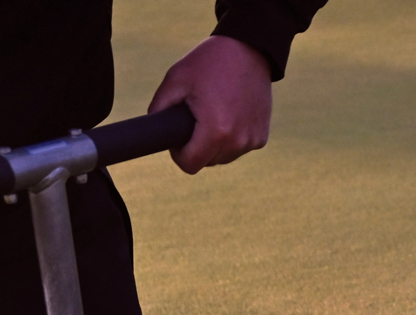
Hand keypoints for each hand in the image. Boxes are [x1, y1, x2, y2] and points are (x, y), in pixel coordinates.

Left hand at [149, 36, 272, 173]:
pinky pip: (239, 148)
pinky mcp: (261, 137)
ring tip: (214, 114)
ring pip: (223, 157)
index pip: (189, 165)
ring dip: (215, 144)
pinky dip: (232, 138)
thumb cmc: (209, 62)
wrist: (249, 48)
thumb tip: (153, 134)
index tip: (178, 136)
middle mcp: (237, 141)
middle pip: (206, 163)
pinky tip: (231, 114)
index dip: (178, 153)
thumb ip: (158, 109)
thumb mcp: (175, 80)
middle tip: (196, 119)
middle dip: (197, 147)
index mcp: (215, 131)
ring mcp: (252, 140)